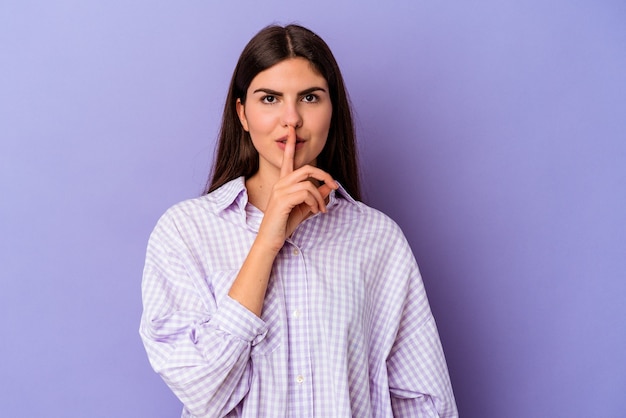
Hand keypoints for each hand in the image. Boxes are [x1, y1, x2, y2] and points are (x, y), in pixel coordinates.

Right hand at [257, 125, 337, 251]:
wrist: (270, 239)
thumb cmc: (285, 223)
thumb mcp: (306, 208)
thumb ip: (317, 196)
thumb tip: (330, 186)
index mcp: (284, 182)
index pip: (287, 159)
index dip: (290, 144)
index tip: (292, 130)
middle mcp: (280, 183)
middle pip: (306, 168)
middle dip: (324, 175)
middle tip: (334, 186)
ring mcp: (280, 191)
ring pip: (308, 183)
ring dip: (320, 196)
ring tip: (321, 209)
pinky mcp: (282, 200)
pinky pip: (306, 193)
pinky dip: (316, 202)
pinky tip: (316, 211)